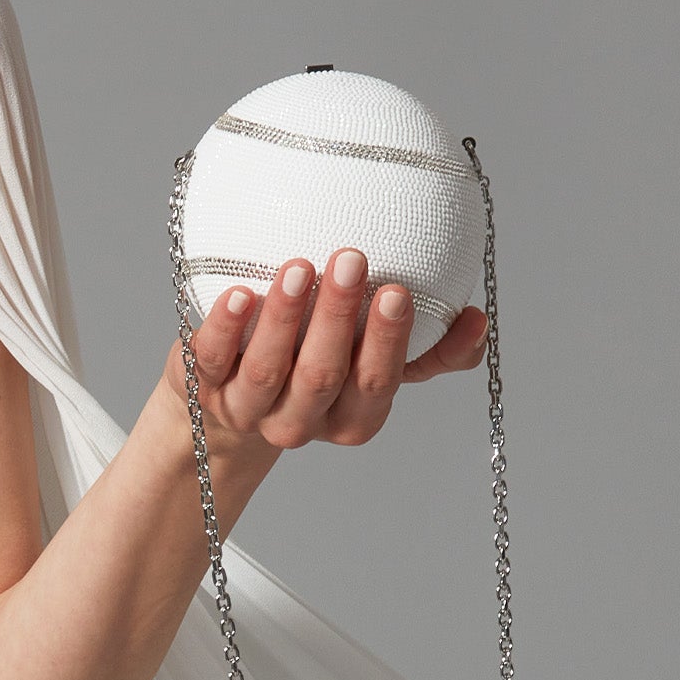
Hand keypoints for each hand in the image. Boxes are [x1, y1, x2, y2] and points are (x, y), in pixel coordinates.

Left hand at [173, 248, 489, 458]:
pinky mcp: (202, 386)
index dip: (387, 342)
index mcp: (352, 416)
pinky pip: (212, 359)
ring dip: (286, 316)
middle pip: (322, 375)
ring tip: (301, 265)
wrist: (224, 400)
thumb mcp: (374, 364)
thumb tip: (476, 319)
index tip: (397, 291)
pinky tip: (239, 293)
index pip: (375, 385)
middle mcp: (300, 420)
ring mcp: (247, 408)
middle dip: (338, 318)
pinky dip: (225, 327)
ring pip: (267, 370)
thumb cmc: (318, 365)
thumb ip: (431, 350)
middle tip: (352, 259)